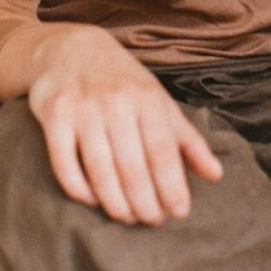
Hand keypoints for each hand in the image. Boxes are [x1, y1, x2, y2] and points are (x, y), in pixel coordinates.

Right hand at [27, 25, 223, 224]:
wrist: (70, 49)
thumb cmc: (122, 82)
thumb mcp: (158, 100)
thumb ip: (187, 139)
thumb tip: (216, 175)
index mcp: (146, 97)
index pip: (163, 151)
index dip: (172, 186)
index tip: (179, 212)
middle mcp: (116, 102)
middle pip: (133, 167)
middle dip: (145, 203)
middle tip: (151, 221)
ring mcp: (83, 108)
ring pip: (100, 170)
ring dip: (115, 203)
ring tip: (127, 218)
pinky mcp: (54, 115)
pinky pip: (65, 164)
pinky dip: (79, 190)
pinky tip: (93, 201)